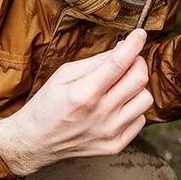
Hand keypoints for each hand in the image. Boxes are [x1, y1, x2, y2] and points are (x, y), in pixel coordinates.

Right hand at [0, 29, 152, 175]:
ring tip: (121, 87)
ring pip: (145, 100)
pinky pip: (141, 120)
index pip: (119, 63)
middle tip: (129, 60)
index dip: (134, 45)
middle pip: (139, 80)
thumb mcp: (63, 75)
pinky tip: (117, 107)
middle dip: (138, 62)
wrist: (35, 143)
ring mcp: (110, 132)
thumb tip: (122, 48)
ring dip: (137, 88)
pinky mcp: (116, 145)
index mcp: (84, 94)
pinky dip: (133, 109)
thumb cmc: (47, 105)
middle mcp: (100, 114)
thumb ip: (95, 62)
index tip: (140, 34)